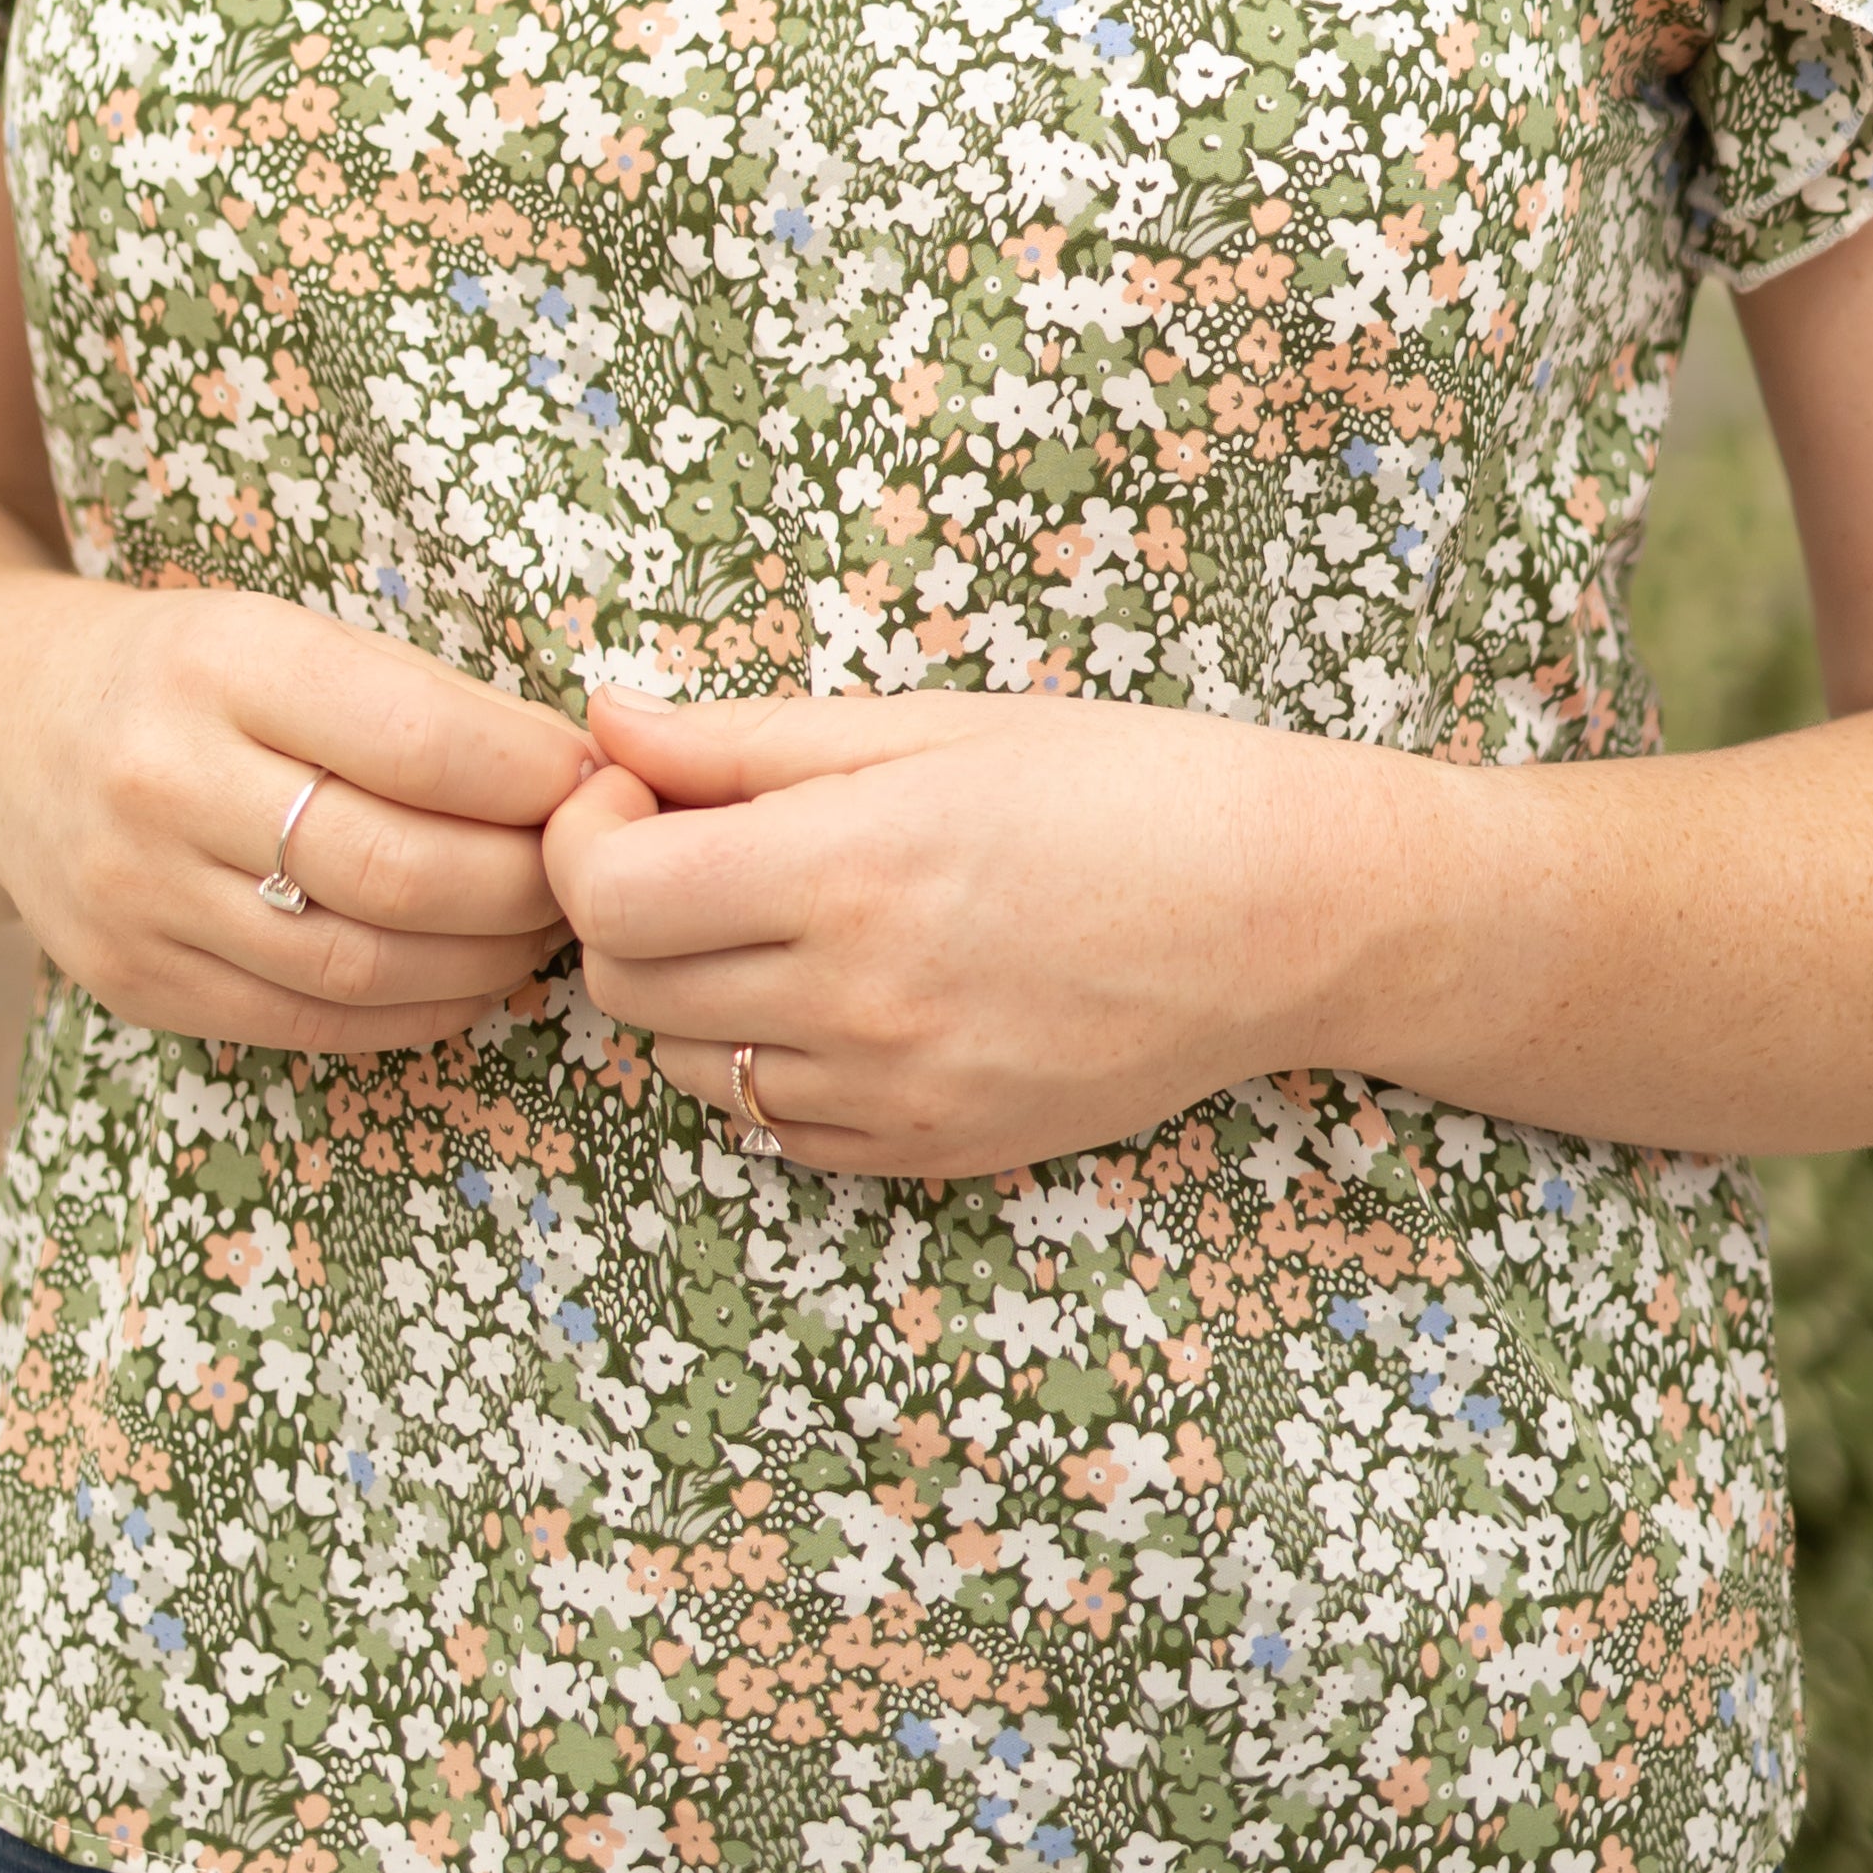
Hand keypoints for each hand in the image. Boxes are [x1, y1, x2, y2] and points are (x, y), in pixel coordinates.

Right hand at [0, 569, 590, 1056]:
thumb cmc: (185, 670)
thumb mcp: (280, 629)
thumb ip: (416, 696)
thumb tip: (581, 771)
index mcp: (218, 662)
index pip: (415, 739)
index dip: (533, 775)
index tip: (598, 777)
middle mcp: (163, 782)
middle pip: (395, 868)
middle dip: (524, 881)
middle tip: (589, 869)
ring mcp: (137, 897)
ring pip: (359, 964)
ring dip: (487, 959)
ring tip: (545, 927)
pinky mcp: (133, 983)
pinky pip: (308, 1023)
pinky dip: (417, 1012)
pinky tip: (472, 978)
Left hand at [542, 686, 1416, 1180]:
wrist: (1286, 913)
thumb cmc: (1122, 784)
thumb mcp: (932, 725)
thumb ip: (747, 739)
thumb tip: (602, 718)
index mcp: (849, 867)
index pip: (609, 892)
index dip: (586, 834)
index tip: (632, 791)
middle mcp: (858, 998)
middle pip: (627, 986)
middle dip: (627, 909)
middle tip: (696, 844)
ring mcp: (895, 1094)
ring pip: (690, 1067)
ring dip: (693, 990)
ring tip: (780, 916)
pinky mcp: (932, 1154)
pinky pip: (778, 1131)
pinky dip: (772, 1065)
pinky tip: (844, 992)